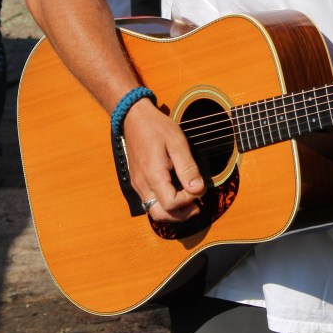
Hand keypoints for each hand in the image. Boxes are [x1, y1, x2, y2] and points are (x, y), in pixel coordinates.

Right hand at [122, 99, 205, 222]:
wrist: (134, 118)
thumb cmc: (156, 127)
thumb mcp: (177, 143)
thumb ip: (188, 168)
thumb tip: (198, 189)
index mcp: (153, 175)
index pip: (171, 204)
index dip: (187, 201)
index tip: (198, 188)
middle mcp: (142, 184)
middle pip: (160, 214)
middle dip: (180, 215)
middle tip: (197, 207)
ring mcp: (138, 184)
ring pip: (153, 210)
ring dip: (172, 212)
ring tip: (189, 201)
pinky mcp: (137, 181)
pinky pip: (149, 201)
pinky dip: (163, 204)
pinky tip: (176, 193)